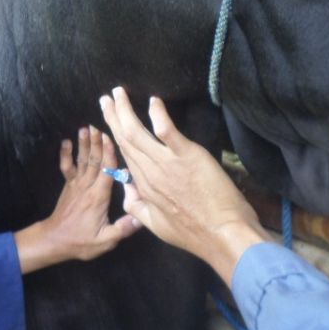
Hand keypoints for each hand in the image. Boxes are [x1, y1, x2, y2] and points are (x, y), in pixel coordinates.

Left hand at [14, 126, 141, 273]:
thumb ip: (122, 229)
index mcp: (98, 197)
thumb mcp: (105, 241)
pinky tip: (66, 142)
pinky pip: (66, 167)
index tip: (112, 138)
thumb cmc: (81, 241)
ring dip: (84, 144)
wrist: (54, 241)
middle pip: (94, 161)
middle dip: (97, 143)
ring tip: (86, 128)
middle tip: (100, 125)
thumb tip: (140, 218)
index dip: (109, 154)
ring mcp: (76, 185)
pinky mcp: (68, 186)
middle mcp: (87, 187)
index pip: (106, 171)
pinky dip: (65, 154)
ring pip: (81, 160)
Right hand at [99, 88, 269, 284]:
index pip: (125, 153)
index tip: (110, 119)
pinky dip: (159, 115)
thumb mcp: (156, 226)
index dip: (115, 134)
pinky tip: (153, 101)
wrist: (222, 235)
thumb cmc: (194, 233)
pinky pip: (167, 132)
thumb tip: (126, 188)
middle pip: (126, 139)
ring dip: (126, 111)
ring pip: (138, 132)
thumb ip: (136, 206)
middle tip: (106, 98)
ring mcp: (167, 163)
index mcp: (143, 186)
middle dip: (114, 116)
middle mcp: (150, 172)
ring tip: (118, 93)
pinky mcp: (187, 156)